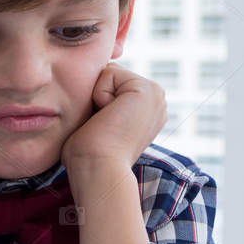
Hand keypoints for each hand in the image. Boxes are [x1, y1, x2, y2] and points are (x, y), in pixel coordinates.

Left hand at [61, 63, 166, 189]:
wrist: (97, 170)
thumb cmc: (87, 156)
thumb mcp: (96, 122)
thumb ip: (99, 103)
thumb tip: (91, 93)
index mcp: (145, 109)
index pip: (109, 82)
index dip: (93, 100)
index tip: (101, 127)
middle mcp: (155, 100)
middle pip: (109, 75)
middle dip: (96, 96)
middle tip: (102, 126)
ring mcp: (156, 94)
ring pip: (109, 73)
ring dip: (96, 97)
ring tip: (105, 123)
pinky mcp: (148, 89)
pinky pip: (109, 73)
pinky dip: (99, 95)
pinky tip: (108, 117)